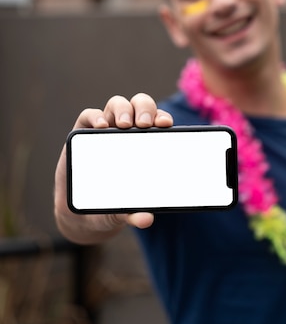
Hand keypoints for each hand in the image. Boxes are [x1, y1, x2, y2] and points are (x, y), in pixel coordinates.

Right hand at [54, 93, 172, 243]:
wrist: (81, 213)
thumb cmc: (113, 204)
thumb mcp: (125, 211)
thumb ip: (135, 214)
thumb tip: (146, 219)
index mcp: (146, 143)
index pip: (158, 121)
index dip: (162, 117)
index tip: (166, 125)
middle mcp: (128, 131)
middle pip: (140, 105)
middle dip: (145, 109)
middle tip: (144, 124)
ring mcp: (105, 130)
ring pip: (117, 104)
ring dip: (122, 109)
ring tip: (124, 124)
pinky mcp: (83, 134)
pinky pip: (89, 116)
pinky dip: (95, 116)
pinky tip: (100, 126)